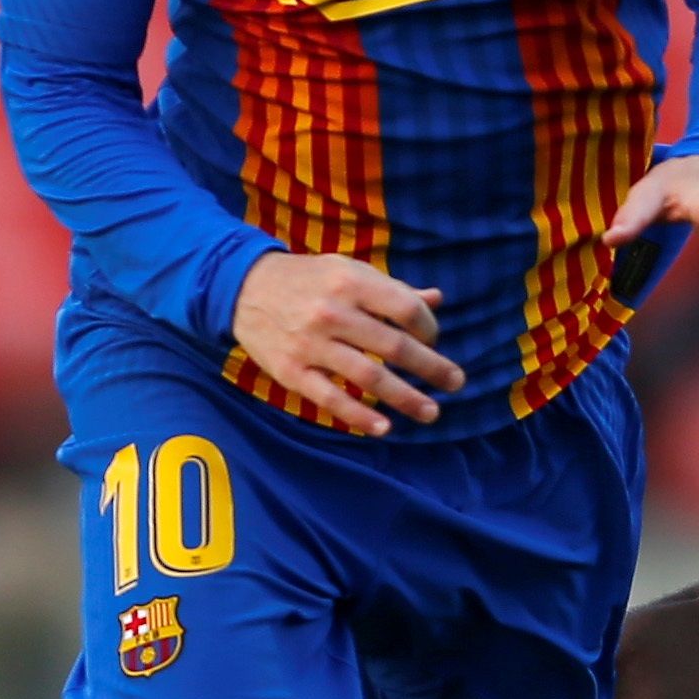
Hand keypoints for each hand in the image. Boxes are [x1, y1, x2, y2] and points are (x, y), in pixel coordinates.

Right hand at [230, 253, 466, 435]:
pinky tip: (384, 427)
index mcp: (351, 282)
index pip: (405, 309)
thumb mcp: (347, 271)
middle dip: (431, 368)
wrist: (242, 287)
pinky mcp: (290, 371)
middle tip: (456, 383)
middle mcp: (332, 313)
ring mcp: (311, 345)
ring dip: (405, 397)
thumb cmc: (306, 279)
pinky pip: (330, 398)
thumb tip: (436, 299)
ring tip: (431, 412)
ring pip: (368, 377)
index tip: (433, 340)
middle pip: (394, 347)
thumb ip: (391, 288)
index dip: (429, 328)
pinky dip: (359, 416)